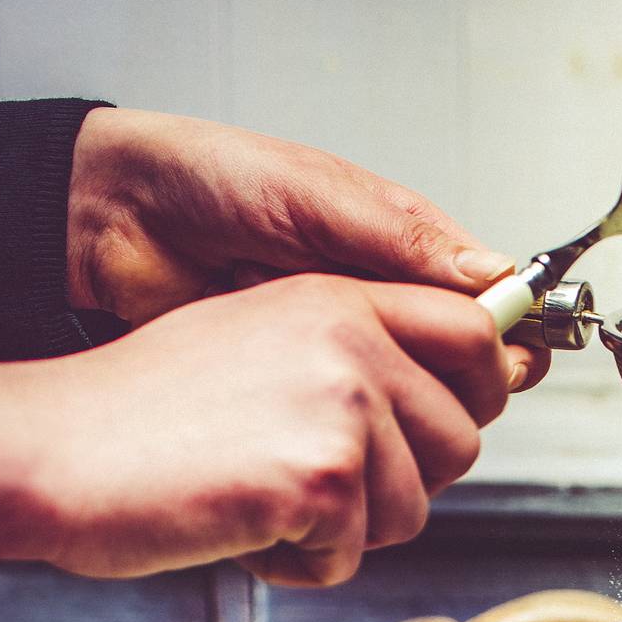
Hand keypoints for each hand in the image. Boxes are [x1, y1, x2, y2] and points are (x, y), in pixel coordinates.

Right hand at [0, 272, 507, 583]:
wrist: (53, 450)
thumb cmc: (136, 415)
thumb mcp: (256, 344)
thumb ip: (349, 358)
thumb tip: (437, 406)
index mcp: (335, 297)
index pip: (472, 333)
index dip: (477, 391)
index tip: (454, 425)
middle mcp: (349, 338)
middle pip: (460, 438)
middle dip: (405, 484)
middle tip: (321, 489)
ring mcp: (341, 405)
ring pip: (414, 509)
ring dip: (345, 532)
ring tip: (262, 502)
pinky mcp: (322, 477)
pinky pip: (350, 558)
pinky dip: (297, 567)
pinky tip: (239, 528)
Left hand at [66, 106, 547, 390]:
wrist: (115, 222)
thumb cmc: (208, 181)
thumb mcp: (314, 196)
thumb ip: (403, 239)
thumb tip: (492, 274)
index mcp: (402, 249)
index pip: (488, 308)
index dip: (505, 341)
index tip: (503, 363)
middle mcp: (383, 306)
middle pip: (463, 372)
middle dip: (462, 390)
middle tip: (434, 394)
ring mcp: (346, 354)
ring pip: (414, 410)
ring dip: (412, 421)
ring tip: (387, 414)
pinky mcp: (304, 394)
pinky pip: (353, 431)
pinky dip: (362, 441)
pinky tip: (350, 436)